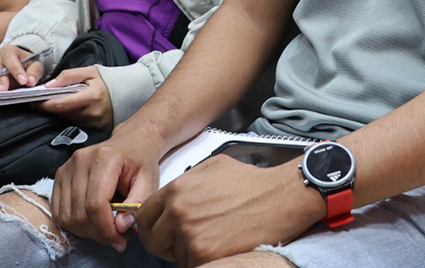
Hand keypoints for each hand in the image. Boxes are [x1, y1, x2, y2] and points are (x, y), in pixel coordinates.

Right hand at [0, 45, 43, 92]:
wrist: (20, 63)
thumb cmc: (27, 64)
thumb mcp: (35, 65)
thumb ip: (34, 72)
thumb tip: (31, 81)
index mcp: (9, 52)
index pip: (11, 58)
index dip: (17, 69)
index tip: (23, 80)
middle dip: (0, 80)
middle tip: (3, 90)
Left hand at [35, 66, 114, 129]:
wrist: (128, 92)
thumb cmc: (107, 80)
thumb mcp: (90, 71)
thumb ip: (69, 76)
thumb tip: (49, 86)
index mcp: (92, 96)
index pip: (60, 104)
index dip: (44, 104)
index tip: (34, 101)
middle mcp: (93, 112)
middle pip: (62, 113)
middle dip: (50, 107)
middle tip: (43, 100)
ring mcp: (95, 123)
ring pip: (67, 119)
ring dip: (60, 111)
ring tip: (62, 101)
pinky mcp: (96, 129)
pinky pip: (76, 124)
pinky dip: (71, 116)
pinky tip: (74, 108)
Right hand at [52, 123, 163, 248]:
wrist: (130, 143)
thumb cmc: (140, 162)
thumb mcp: (149, 180)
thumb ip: (137, 204)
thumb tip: (121, 227)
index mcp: (103, 158)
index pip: (95, 203)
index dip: (106, 228)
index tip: (120, 240)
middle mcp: (80, 161)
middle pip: (79, 213)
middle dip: (98, 233)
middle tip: (116, 238)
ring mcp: (66, 168)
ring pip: (67, 216)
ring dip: (86, 231)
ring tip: (105, 230)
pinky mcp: (59, 176)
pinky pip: (59, 211)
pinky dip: (74, 224)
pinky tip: (92, 222)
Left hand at [136, 154, 324, 264]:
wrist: (280, 197)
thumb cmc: (253, 183)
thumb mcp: (213, 167)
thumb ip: (186, 182)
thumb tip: (171, 198)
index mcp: (177, 190)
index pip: (144, 215)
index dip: (153, 225)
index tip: (162, 230)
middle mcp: (178, 212)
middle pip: (153, 240)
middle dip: (166, 242)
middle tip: (185, 241)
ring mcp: (190, 235)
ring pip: (175, 255)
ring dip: (189, 252)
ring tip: (215, 237)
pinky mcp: (205, 255)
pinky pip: (192, 265)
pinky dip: (205, 260)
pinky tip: (222, 246)